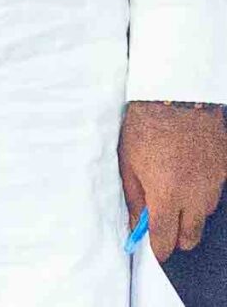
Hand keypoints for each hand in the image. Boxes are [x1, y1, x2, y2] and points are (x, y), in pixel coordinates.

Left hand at [122, 101, 226, 260]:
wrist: (176, 96)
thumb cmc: (145, 125)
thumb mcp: (128, 162)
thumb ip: (135, 199)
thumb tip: (137, 225)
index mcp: (167, 195)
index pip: (166, 239)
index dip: (158, 248)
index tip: (153, 249)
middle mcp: (196, 196)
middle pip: (191, 236)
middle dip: (177, 236)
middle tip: (163, 225)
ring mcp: (215, 184)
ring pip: (205, 215)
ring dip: (192, 212)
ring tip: (174, 190)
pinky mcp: (226, 171)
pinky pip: (215, 192)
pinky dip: (203, 191)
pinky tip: (189, 174)